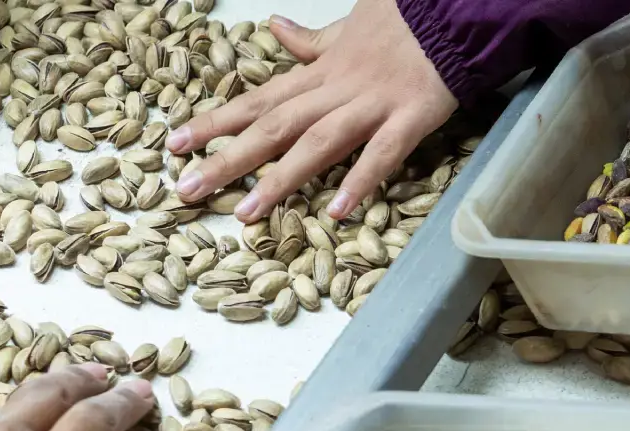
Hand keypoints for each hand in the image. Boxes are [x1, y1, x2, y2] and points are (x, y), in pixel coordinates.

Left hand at [166, 0, 458, 222]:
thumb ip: (312, 40)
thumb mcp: (349, 25)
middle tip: (187, 188)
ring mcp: (372, 105)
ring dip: (280, 178)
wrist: (453, 12)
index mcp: (321, 72)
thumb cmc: (405, 21)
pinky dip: (360, 181)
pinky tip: (337, 211)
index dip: (216, 122)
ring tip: (246, 212)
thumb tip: (274, 26)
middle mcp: (337, 90)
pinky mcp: (410, 118)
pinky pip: (382, 153)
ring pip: (318, 143)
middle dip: (229, 158)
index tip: (176, 143)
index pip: (259, 99)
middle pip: (274, 126)